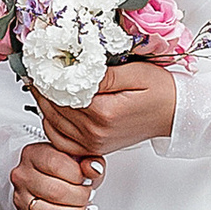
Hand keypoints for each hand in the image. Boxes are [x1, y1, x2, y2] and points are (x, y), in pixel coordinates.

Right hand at [11, 139, 99, 209]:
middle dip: (79, 198)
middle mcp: (23, 175)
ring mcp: (20, 198)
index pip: (56, 165)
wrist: (57, 179)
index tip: (87, 180)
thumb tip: (93, 169)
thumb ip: (91, 161)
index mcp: (34, 154)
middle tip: (87, 196)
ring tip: (81, 209)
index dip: (78, 176)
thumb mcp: (83, 158)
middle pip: (54, 192)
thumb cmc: (68, 169)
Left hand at [31, 60, 178, 161]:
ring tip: (41, 83)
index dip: (48, 75)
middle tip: (35, 68)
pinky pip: (60, 140)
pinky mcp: (93, 148)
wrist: (175, 114)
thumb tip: (76, 68)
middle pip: (54, 108)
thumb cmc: (161, 92)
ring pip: (52, 123)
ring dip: (43, 103)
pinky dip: (51, 124)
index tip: (39, 61)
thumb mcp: (135, 73)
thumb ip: (104, 74)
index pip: (62, 93)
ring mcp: (93, 143)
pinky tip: (52, 108)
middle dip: (43, 87)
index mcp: (105, 113)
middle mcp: (96, 132)